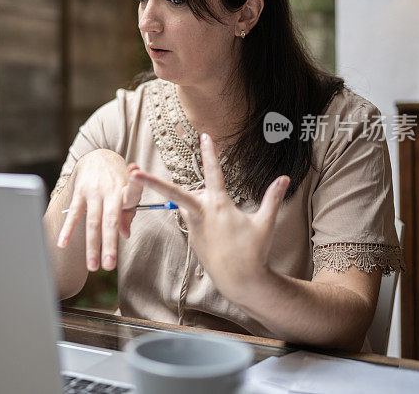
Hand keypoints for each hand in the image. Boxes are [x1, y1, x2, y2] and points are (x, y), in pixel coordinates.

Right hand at [56, 150, 142, 271]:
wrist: (98, 155)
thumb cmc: (116, 179)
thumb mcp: (127, 190)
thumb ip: (128, 213)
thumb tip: (125, 235)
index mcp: (125, 188)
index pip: (132, 196)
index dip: (135, 198)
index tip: (136, 212)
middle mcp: (109, 189)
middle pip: (110, 220)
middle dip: (109, 244)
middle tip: (109, 265)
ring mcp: (93, 191)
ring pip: (92, 222)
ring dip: (92, 245)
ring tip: (92, 265)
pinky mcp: (79, 192)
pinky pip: (73, 214)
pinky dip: (67, 230)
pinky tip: (62, 243)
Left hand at [129, 133, 288, 302]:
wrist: (239, 281)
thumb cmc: (254, 252)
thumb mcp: (266, 223)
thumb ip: (273, 198)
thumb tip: (285, 178)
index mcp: (220, 206)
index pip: (214, 173)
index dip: (210, 153)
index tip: (204, 136)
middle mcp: (202, 214)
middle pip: (175, 192)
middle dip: (152, 182)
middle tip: (133, 173)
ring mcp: (194, 226)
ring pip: (187, 203)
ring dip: (195, 199)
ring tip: (220, 216)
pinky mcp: (191, 238)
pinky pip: (192, 218)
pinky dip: (200, 215)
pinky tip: (220, 231)